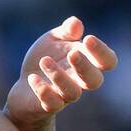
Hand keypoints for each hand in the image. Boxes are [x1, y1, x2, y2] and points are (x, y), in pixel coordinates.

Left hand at [5, 16, 117, 130]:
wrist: (23, 87)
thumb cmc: (46, 60)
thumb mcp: (54, 40)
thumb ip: (65, 31)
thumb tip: (75, 23)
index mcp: (87, 63)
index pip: (107, 61)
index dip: (102, 52)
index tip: (88, 38)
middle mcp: (80, 82)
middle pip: (95, 81)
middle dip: (85, 66)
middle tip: (72, 53)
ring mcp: (65, 96)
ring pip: (73, 93)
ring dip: (59, 76)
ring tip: (44, 60)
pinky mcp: (47, 106)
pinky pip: (51, 103)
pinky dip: (42, 90)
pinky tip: (32, 77)